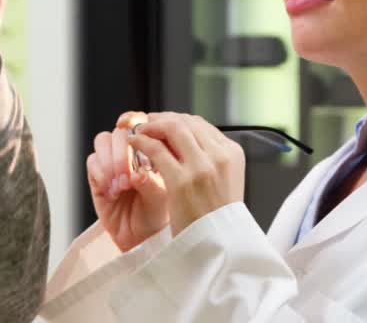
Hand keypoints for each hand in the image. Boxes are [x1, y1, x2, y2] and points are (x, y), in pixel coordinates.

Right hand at [87, 112, 169, 252]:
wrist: (145, 241)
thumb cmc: (161, 217)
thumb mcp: (165, 198)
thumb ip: (153, 181)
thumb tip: (138, 171)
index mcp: (153, 148)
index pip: (142, 123)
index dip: (135, 121)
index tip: (135, 129)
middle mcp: (132, 152)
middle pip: (120, 131)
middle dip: (123, 151)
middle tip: (129, 174)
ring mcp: (113, 162)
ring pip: (103, 141)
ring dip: (111, 161)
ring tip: (122, 185)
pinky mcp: (98, 176)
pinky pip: (92, 162)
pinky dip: (101, 173)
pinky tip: (112, 190)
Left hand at [129, 112, 245, 237]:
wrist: (220, 247)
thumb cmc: (217, 219)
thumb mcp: (224, 182)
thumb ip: (209, 159)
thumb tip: (183, 141)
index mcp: (232, 154)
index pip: (201, 125)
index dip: (176, 120)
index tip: (161, 122)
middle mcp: (220, 156)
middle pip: (186, 122)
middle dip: (162, 119)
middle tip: (146, 123)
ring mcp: (202, 167)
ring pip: (172, 128)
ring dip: (151, 126)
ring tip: (138, 132)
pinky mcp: (182, 181)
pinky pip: (156, 149)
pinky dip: (142, 142)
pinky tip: (134, 144)